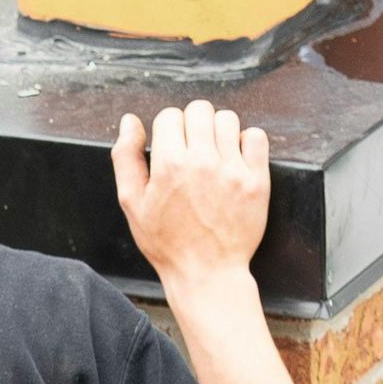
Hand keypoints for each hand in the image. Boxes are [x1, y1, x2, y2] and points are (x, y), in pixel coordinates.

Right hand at [113, 102, 270, 297]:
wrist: (206, 273)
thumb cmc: (167, 242)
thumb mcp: (132, 203)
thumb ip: (126, 158)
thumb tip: (129, 121)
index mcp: (168, 164)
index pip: (170, 115)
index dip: (167, 129)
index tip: (171, 147)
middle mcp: (202, 161)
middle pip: (199, 110)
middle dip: (192, 124)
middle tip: (192, 148)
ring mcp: (232, 170)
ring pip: (228, 119)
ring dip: (218, 131)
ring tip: (214, 153)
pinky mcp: (256, 181)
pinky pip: (256, 137)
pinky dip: (247, 142)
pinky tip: (235, 159)